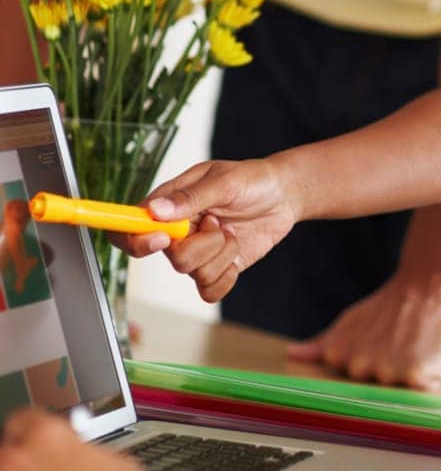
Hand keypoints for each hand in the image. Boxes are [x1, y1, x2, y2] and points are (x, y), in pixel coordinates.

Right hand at [121, 157, 298, 302]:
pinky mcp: (215, 269)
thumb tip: (155, 210)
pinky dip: (228, 274)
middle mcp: (176, 233)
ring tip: (232, 229)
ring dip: (222, 252)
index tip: (162, 239)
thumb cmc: (250, 179)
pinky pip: (210, 290)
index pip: (129, 227)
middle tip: (218, 221)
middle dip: (203, 244)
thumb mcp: (223, 180)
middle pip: (171, 258)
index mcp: (168, 205)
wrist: (282, 196)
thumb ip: (190, 197)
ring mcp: (196, 253)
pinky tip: (236, 252)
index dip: (134, 240)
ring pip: (195, 273)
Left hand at [287, 271, 440, 388]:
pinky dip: (432, 374)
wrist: (431, 282)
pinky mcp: (417, 377)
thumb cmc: (391, 305)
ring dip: (413, 374)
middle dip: (394, 375)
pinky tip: (431, 350)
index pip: (352, 389)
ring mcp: (388, 373)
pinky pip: (426, 390)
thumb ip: (324, 344)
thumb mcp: (353, 321)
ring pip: (403, 394)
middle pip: (378, 394)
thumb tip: (292, 354)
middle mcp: (360, 368)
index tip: (381, 352)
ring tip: (416, 345)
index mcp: (339, 357)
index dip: (374, 370)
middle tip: (402, 345)